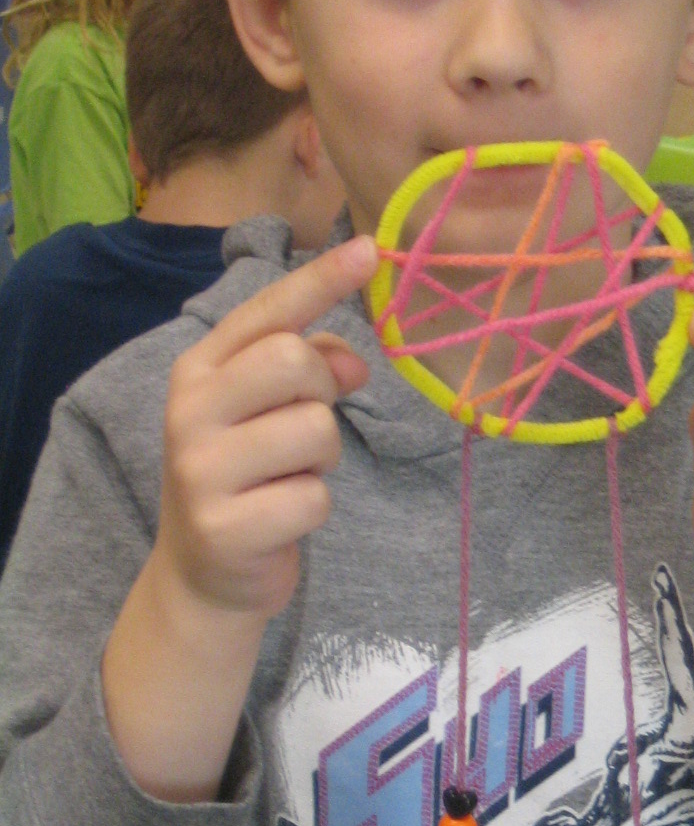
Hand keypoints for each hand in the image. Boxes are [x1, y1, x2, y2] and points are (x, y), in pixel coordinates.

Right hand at [153, 235, 376, 619]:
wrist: (205, 576)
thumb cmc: (249, 479)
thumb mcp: (271, 415)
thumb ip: (309, 371)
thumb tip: (355, 360)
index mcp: (200, 369)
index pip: (267, 311)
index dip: (321, 279)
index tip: (371, 248)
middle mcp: (190, 408)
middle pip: (294, 361)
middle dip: (323, 394)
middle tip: (304, 430)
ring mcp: (200, 468)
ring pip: (314, 429)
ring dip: (322, 459)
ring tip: (289, 477)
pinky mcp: (224, 526)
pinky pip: (313, 498)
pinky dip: (314, 509)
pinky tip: (281, 519)